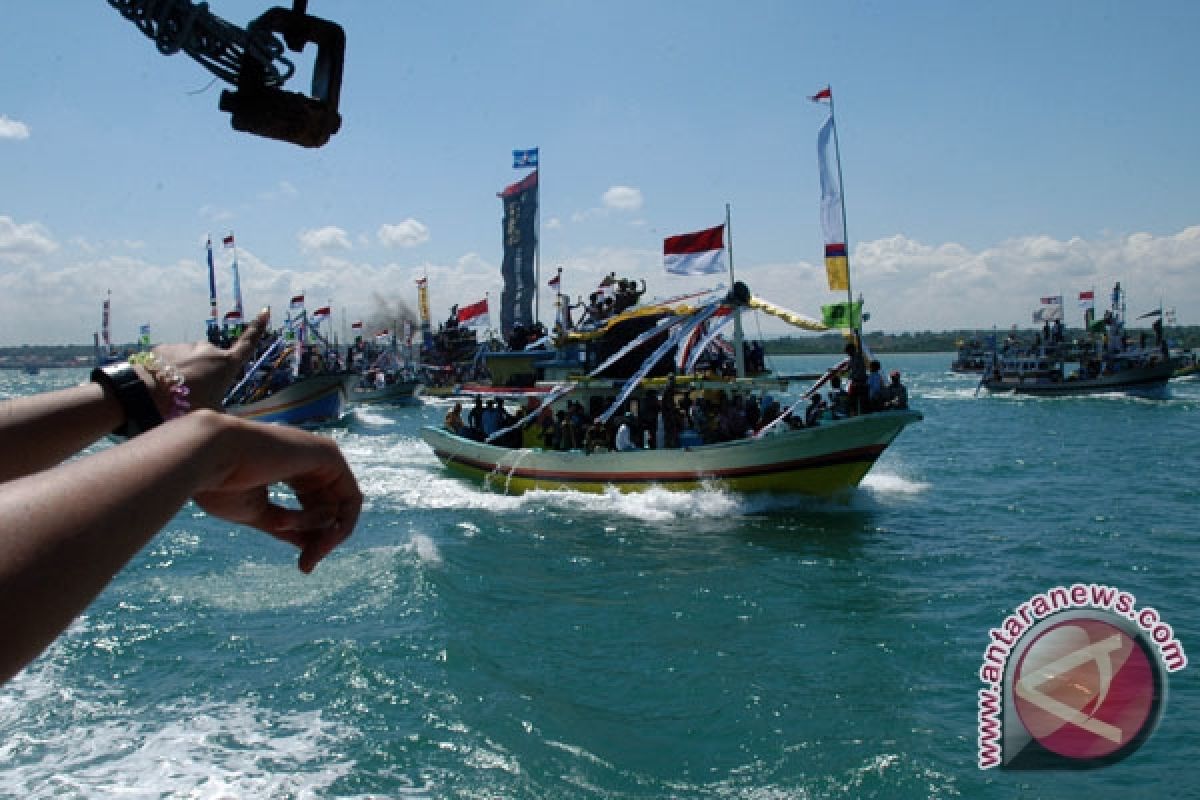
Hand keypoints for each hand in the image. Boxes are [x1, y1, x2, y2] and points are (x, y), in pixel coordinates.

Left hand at [149, 309, 269, 412]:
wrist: (148, 393)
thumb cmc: (186, 405)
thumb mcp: (212, 413)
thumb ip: (222, 410)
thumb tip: (227, 419)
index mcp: (225, 364)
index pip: (247, 343)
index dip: (258, 328)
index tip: (264, 311)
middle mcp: (209, 350)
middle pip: (212, 361)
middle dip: (206, 373)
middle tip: (194, 395)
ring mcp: (186, 347)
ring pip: (190, 361)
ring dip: (186, 373)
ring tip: (174, 394)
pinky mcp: (166, 348)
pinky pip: (171, 360)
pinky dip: (169, 371)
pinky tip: (160, 386)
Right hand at [190, 414, 361, 572]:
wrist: (205, 457)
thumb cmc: (219, 484)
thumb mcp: (259, 514)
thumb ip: (288, 527)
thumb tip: (312, 546)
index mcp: (287, 470)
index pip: (314, 509)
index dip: (314, 541)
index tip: (304, 568)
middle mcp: (308, 461)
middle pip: (333, 511)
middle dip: (322, 543)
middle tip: (306, 567)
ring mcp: (320, 455)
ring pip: (339, 508)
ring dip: (316, 529)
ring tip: (280, 524)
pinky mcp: (329, 454)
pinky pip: (348, 498)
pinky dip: (332, 519)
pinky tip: (301, 523)